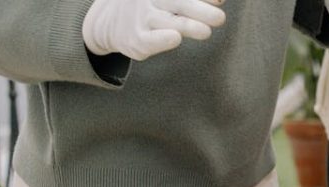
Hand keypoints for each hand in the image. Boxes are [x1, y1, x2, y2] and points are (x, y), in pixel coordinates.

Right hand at [82, 0, 224, 60]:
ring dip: (187, 26)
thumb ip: (191, 0)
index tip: (220, 0)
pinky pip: (149, 40)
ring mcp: (142, 18)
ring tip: (206, 32)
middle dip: (200, 9)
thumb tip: (220, 0)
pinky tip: (174, 38)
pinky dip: (161, 39)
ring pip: (167, 21)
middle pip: (178, 2)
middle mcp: (150, 0)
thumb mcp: (166, 0)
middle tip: (220, 18)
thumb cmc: (150, 7)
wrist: (108, 20)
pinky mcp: (136, 40)